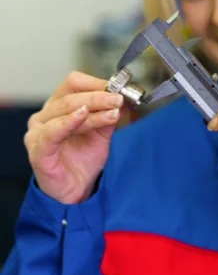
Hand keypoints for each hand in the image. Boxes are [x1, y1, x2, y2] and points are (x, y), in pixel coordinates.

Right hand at [24, 72, 125, 203]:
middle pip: (70, 96)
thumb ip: (108, 115)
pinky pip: (52, 132)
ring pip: (65, 110)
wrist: (77, 191)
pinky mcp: (38, 151)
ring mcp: (38, 133)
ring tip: (113, 109)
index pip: (74, 84)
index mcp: (57, 106)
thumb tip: (121, 98)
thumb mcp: (102, 133)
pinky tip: (83, 115)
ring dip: (92, 108)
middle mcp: (44, 116)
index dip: (96, 83)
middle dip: (98, 96)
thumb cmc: (84, 160)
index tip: (118, 88)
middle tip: (118, 99)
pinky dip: (68, 121)